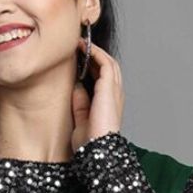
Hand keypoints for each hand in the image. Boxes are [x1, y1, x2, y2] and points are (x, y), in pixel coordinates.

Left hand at [70, 34, 123, 154]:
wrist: (96, 149)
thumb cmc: (89, 143)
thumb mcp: (81, 120)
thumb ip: (80, 103)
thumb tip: (77, 86)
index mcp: (110, 103)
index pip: (103, 79)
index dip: (92, 66)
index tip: (79, 59)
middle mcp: (115, 95)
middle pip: (108, 67)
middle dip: (95, 55)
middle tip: (80, 46)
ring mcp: (114, 90)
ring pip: (109, 62)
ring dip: (96, 51)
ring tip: (82, 43)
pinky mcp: (110, 87)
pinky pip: (105, 63)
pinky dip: (96, 53)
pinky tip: (85, 47)